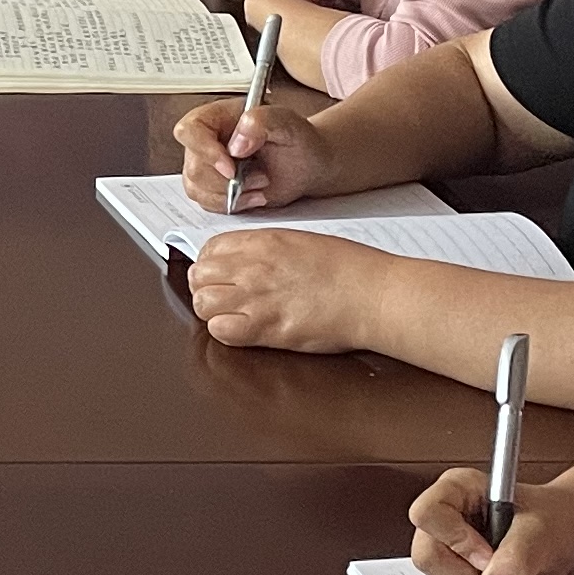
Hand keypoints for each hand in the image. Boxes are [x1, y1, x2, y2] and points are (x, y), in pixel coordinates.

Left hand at [173, 227, 384, 356]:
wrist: (373, 295)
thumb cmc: (350, 269)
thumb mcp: (302, 243)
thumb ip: (267, 251)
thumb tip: (246, 262)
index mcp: (263, 241)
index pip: (210, 249)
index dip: (210, 264)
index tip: (220, 274)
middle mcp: (254, 266)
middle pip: (200, 276)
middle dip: (206, 287)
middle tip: (223, 297)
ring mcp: (257, 298)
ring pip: (204, 304)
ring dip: (213, 311)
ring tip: (233, 315)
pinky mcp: (267, 328)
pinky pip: (221, 332)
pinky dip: (226, 333)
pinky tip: (244, 331)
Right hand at [174, 91, 333, 210]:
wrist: (307, 164)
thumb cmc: (296, 139)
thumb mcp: (286, 122)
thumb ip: (261, 121)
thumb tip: (236, 143)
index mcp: (216, 116)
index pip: (190, 131)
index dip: (204, 151)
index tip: (231, 167)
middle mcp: (206, 141)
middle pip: (194, 167)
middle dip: (228, 181)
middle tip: (260, 177)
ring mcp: (207, 166)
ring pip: (197, 188)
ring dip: (231, 195)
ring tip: (261, 185)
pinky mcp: (212, 188)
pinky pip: (207, 203)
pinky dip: (233, 205)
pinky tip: (255, 196)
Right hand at [408, 469, 573, 574]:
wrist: (566, 534)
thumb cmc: (555, 519)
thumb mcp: (542, 533)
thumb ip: (517, 557)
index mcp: (457, 489)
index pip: (427, 514)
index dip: (454, 539)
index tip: (487, 555)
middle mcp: (445, 515)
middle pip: (425, 553)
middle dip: (462, 574)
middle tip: (496, 574)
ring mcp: (446, 545)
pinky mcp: (452, 570)